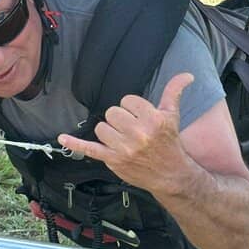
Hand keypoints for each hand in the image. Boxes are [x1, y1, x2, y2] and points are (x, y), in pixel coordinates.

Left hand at [60, 73, 193, 192]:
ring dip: (110, 131)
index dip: (133, 107)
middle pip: (112, 113)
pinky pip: (89, 149)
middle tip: (132, 129)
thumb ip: (174, 92)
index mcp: (152, 120)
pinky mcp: (112, 160)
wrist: (170, 174)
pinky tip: (61, 138)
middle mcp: (137, 134)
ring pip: (101, 128)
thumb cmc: (169, 142)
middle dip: (121, 119)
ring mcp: (123, 149)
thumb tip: (187, 75)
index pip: (127, 100)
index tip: (141, 117)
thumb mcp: (173, 115)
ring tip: (124, 139)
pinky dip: (74, 144)